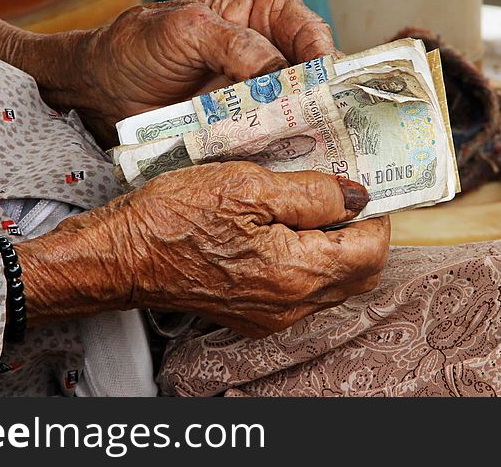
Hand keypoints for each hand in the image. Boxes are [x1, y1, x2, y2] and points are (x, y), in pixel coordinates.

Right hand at [16, 162, 389, 336]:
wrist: (122, 256)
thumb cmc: (176, 216)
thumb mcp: (248, 186)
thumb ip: (312, 194)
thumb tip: (357, 198)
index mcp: (297, 273)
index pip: (371, 251)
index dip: (378, 215)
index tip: (366, 185)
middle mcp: (291, 305)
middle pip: (358, 274)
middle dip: (363, 235)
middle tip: (344, 195)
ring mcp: (271, 315)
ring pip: (330, 285)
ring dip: (335, 248)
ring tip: (312, 207)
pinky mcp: (252, 314)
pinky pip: (300, 291)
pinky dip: (307, 262)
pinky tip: (284, 230)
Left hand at [68, 0, 337, 144]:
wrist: (104, 88)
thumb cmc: (140, 44)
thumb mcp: (186, 30)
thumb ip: (235, 44)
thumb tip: (278, 74)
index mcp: (267, 7)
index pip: (313, 32)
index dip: (322, 63)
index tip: (318, 93)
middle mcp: (276, 47)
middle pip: (319, 76)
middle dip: (320, 102)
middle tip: (316, 127)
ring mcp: (265, 91)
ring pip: (305, 110)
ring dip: (304, 130)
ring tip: (303, 147)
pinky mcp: (252, 125)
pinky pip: (279, 137)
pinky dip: (282, 149)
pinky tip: (282, 157)